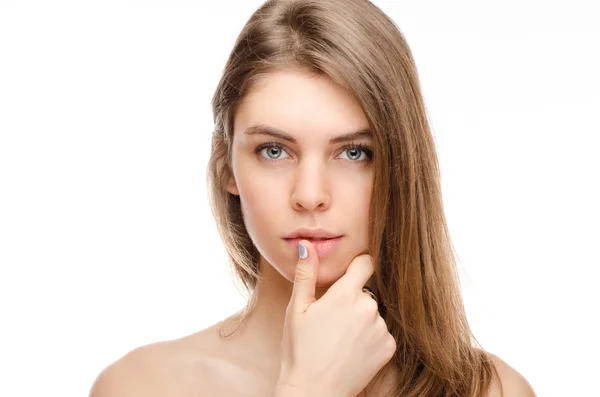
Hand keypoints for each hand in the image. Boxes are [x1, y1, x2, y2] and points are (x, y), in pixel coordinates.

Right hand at [276, 239, 396, 396]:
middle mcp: (368, 308)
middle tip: (331, 320)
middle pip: (365, 291)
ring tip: (340, 338)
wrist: (313, 393)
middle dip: (351, 299)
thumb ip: (305, 273)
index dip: (357, 264)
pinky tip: (352, 349)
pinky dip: (370, 337)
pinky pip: (382, 332)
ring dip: (361, 319)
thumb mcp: (296, 309)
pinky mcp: (389, 347)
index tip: (350, 272)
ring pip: (373, 313)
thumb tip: (306, 244)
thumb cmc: (299, 350)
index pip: (365, 263)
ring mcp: (381, 328)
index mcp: (345, 294)